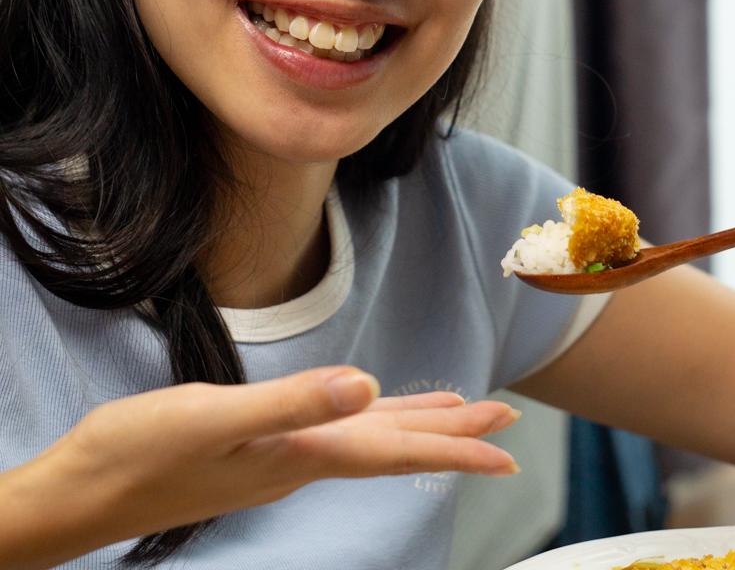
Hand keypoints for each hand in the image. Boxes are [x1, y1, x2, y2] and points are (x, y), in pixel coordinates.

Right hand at [0, 366, 519, 569]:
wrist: (82, 492)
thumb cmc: (139, 455)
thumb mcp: (214, 420)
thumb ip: (291, 404)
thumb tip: (367, 387)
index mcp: (298, 452)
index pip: (392, 449)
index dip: (453, 447)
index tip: (507, 451)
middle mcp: (296, 460)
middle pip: (390, 446)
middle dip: (451, 436)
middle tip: (503, 427)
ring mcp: (274, 458)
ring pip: (364, 439)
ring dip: (412, 427)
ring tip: (454, 418)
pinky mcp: (251, 449)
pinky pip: (330, 433)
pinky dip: (362, 421)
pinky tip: (358, 413)